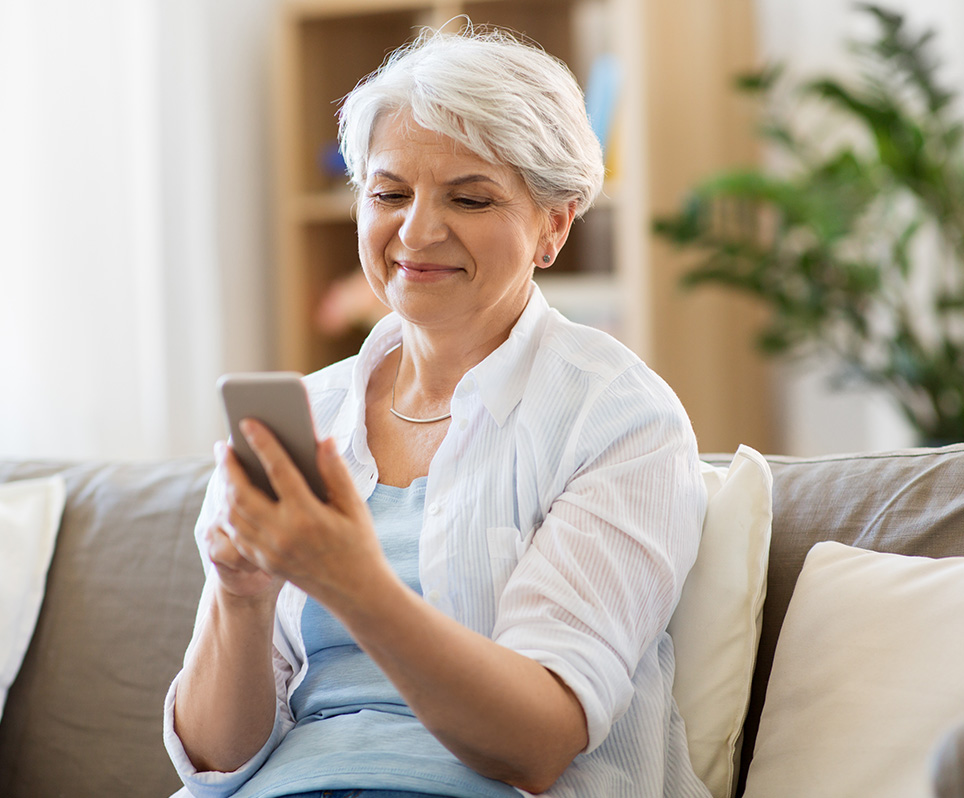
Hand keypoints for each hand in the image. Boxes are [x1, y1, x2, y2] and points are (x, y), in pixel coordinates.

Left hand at [217, 420, 390, 608]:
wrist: (356, 592)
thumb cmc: (359, 544)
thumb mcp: (354, 506)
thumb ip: (336, 471)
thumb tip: (322, 439)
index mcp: (308, 516)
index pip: (278, 470)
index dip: (262, 442)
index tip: (247, 422)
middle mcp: (283, 534)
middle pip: (242, 493)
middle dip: (229, 466)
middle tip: (223, 446)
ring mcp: (270, 551)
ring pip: (233, 515)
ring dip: (224, 488)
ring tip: (225, 467)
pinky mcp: (264, 563)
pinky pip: (237, 533)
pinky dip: (230, 512)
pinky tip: (232, 496)